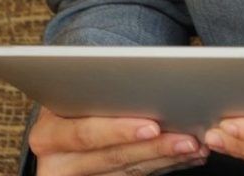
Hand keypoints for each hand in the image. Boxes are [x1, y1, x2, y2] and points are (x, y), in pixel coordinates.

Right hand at [30, 106, 210, 174]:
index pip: (86, 134)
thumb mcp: (77, 89)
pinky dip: (165, 166)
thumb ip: (102, 90)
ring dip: (166, 159)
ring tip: (195, 145)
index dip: (120, 131)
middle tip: (188, 139)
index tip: (153, 125)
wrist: (63, 120)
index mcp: (48, 134)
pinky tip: (188, 156)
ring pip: (128, 172)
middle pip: (113, 157)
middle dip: (155, 148)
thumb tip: (149, 78)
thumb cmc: (77, 94)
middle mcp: (56, 165)